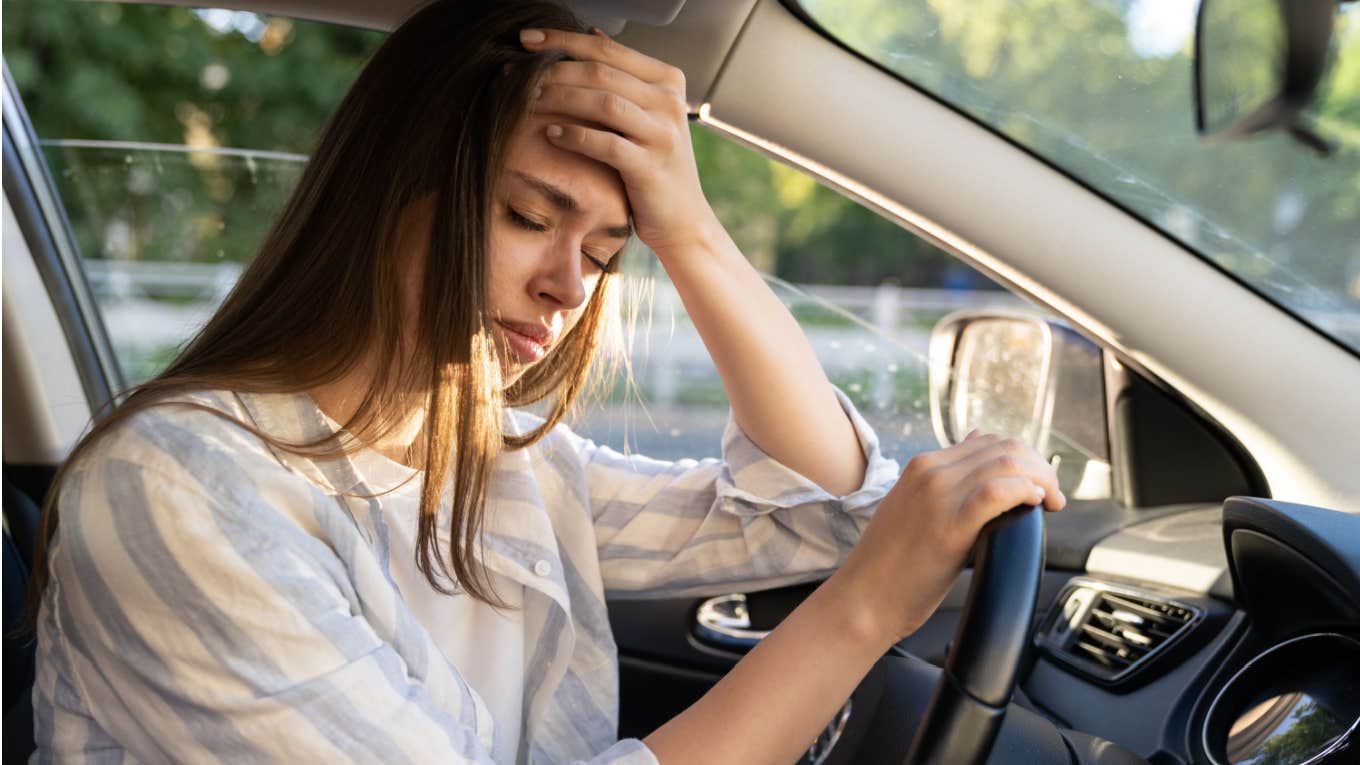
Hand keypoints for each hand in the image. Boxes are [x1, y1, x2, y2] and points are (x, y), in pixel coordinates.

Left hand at [519, 27, 719, 257]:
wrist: (682, 220)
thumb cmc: (655, 165)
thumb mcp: (645, 114)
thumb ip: (624, 76)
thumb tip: (592, 34)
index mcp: (667, 80)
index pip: (608, 49)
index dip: (562, 40)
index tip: (525, 39)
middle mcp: (669, 102)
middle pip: (601, 71)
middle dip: (552, 68)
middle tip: (515, 72)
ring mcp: (664, 134)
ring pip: (604, 102)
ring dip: (559, 98)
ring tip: (526, 100)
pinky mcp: (651, 167)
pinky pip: (607, 144)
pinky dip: (576, 136)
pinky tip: (550, 135)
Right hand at [831, 431, 1066, 644]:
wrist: (863, 598)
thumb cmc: (890, 563)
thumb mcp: (914, 507)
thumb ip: (947, 479)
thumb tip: (977, 442)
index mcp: (922, 466)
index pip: (988, 442)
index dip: (1023, 458)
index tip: (1038, 483)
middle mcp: (930, 472)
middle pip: (1003, 448)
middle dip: (1039, 467)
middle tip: (1052, 494)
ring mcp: (938, 495)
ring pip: (1006, 464)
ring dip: (1041, 479)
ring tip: (1051, 501)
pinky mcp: (949, 524)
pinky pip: (998, 492)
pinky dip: (1025, 491)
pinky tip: (1036, 505)